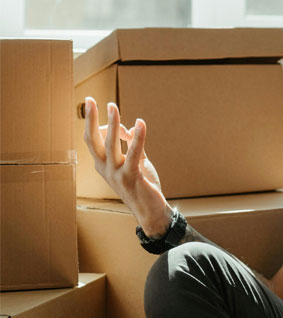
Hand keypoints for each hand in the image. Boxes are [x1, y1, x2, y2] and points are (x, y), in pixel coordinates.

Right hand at [83, 97, 171, 236]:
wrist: (150, 211)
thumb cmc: (142, 186)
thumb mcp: (136, 162)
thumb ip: (133, 144)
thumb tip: (131, 126)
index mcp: (102, 165)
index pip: (93, 140)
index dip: (94, 122)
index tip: (95, 105)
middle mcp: (105, 168)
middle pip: (93, 140)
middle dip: (91, 118)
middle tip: (91, 99)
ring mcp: (116, 173)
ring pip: (111, 144)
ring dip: (112, 123)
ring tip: (112, 106)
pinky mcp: (131, 177)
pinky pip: (133, 153)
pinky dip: (137, 137)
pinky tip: (141, 124)